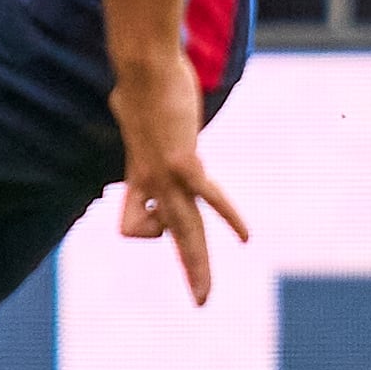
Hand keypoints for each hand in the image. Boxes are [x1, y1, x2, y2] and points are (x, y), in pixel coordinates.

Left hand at [111, 54, 246, 304]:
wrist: (142, 67)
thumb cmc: (141, 84)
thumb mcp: (131, 109)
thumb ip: (133, 114)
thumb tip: (124, 98)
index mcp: (141, 177)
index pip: (137, 223)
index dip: (151, 227)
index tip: (163, 220)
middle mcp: (151, 182)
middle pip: (168, 237)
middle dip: (190, 268)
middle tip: (201, 302)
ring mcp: (166, 175)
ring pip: (185, 231)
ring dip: (196, 264)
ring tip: (202, 295)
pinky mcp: (182, 161)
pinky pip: (209, 197)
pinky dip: (229, 215)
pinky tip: (246, 238)